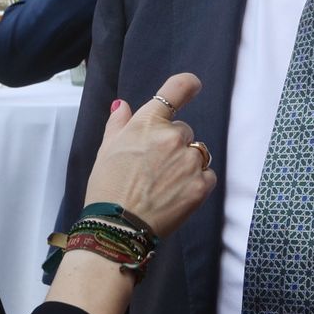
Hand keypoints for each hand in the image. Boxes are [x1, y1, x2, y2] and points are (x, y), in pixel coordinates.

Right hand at [83, 73, 215, 240]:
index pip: (177, 88)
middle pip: (184, 131)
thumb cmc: (107, 188)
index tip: (193, 86)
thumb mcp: (106, 150)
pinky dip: (196, 183)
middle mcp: (173, 137)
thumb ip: (118, 123)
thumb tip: (121, 105)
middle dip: (173, 145)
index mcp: (148, 123)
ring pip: (197, 153)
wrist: (117, 229)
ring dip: (186, 164)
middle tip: (153, 167)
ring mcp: (189, 161)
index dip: (188, 85)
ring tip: (163, 185)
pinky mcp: (201, 185)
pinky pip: (207, 175)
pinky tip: (175, 195)